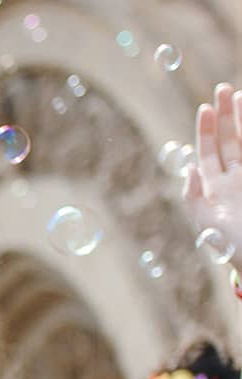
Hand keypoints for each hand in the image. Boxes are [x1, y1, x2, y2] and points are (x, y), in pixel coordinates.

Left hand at [184, 83, 241, 258]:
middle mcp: (235, 179)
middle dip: (226, 115)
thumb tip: (189, 169)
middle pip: (230, 140)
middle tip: (224, 88)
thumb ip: (194, 198)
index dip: (206, 130)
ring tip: (241, 95)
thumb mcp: (207, 224)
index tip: (206, 107)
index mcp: (216, 188)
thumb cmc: (232, 244)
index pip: (209, 152)